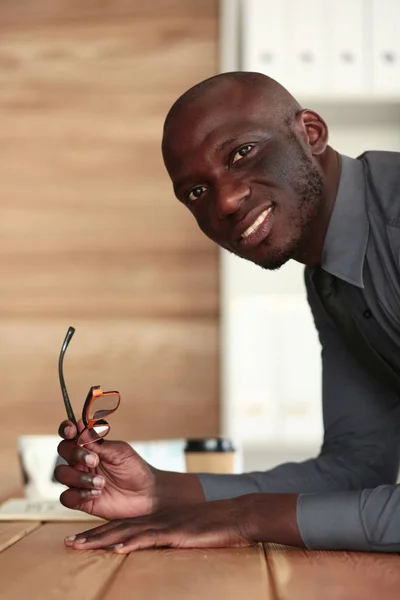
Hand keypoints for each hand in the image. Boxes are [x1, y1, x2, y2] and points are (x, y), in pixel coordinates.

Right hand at [55, 420, 204, 520]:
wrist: (147, 494)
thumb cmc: (134, 469)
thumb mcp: (120, 452)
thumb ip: (98, 443)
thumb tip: (80, 426)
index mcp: (90, 446)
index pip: (70, 434)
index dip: (66, 429)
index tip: (72, 430)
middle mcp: (81, 462)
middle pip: (62, 451)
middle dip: (75, 453)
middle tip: (94, 460)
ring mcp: (79, 481)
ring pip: (61, 474)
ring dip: (78, 477)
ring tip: (101, 482)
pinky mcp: (81, 501)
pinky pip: (66, 497)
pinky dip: (78, 494)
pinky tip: (96, 493)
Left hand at [65, 496, 254, 552]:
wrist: (236, 515)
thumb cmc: (214, 527)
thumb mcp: (186, 533)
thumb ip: (168, 539)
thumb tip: (153, 549)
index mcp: (157, 521)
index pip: (122, 527)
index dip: (99, 533)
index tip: (79, 540)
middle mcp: (156, 520)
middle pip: (117, 528)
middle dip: (91, 536)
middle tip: (68, 543)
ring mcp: (165, 525)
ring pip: (127, 532)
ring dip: (101, 539)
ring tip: (80, 545)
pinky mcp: (176, 532)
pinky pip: (149, 538)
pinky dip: (131, 542)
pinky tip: (116, 546)